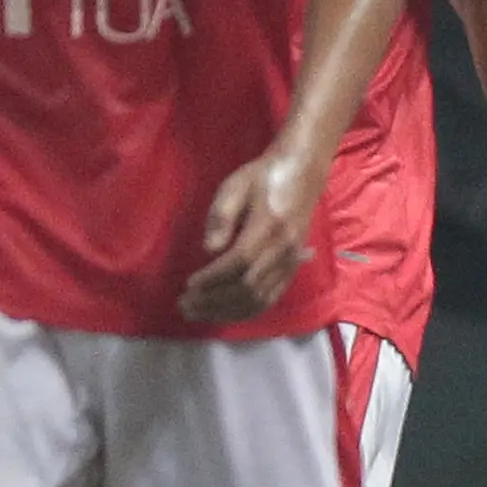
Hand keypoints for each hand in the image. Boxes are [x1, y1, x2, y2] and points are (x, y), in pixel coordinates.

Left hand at [179, 147, 319, 323]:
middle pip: (249, 286)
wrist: (302, 173)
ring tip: (197, 312)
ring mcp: (291, 262)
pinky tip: (223, 313)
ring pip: (260, 298)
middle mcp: (285, 249)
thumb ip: (221, 216)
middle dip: (214, 300)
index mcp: (270, 226)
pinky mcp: (292, 269)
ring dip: (227, 312)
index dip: (213, 277)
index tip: (189, 284)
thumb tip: (209, 249)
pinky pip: (270, 298)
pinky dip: (245, 310)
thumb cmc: (262, 177)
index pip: (240, 261)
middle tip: (184, 304)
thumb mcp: (235, 185)